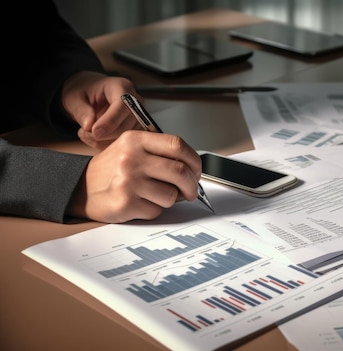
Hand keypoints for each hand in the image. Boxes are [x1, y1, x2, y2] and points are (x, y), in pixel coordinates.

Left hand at [61, 71, 141, 149]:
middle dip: (106, 134)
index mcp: (121, 86)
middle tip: (84, 133)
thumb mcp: (74, 97)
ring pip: (129, 136)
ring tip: (87, 134)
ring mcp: (138, 115)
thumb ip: (81, 111)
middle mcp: (135, 100)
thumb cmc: (84, 91)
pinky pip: (128, 142)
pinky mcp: (136, 128)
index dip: (110, 121)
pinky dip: (110, 144)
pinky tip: (96, 139)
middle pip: (128, 124)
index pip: (123, 105)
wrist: (90, 94)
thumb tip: (89, 125)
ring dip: (106, 141)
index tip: (95, 132)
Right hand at [67, 130, 202, 222]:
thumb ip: (159, 153)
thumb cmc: (111, 170)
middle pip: (179, 171)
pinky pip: (156, 210)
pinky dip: (155, 210)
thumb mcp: (131, 149)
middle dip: (191, 185)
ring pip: (171, 195)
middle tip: (190, 191)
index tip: (196, 170)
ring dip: (171, 199)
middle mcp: (131, 158)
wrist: (81, 188)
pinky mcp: (126, 203)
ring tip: (157, 195)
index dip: (194, 160)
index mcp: (135, 140)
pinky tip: (142, 203)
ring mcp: (128, 181)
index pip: (177, 145)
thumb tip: (192, 168)